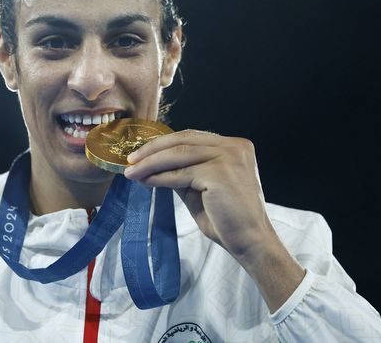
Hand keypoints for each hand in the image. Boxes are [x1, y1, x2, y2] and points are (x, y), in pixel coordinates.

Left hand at [124, 130, 272, 257]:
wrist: (251, 243)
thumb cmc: (227, 220)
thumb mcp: (201, 188)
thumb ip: (183, 172)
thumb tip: (151, 165)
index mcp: (234, 146)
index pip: (192, 137)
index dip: (164, 143)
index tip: (141, 153)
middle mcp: (234, 146)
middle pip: (183, 140)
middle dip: (152, 149)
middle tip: (130, 159)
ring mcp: (229, 158)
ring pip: (178, 154)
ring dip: (150, 163)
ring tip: (131, 172)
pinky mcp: (219, 174)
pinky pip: (181, 173)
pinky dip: (160, 177)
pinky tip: (146, 182)